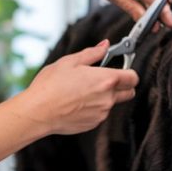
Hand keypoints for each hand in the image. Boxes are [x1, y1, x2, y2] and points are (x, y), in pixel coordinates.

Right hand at [24, 41, 138, 134]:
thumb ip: (93, 53)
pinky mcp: (94, 124)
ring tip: (83, 91)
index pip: (133, 77)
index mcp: (106, 80)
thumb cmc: (51, 86)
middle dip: (123, 85)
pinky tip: (77, 102)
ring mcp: (102, 113)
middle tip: (105, 79)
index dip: (129, 72)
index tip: (121, 69)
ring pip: (113, 103)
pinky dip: (94, 108)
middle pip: (129, 92)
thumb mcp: (70, 62)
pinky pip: (100, 114)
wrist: (38, 112)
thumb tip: (105, 46)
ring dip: (105, 97)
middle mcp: (108, 98)